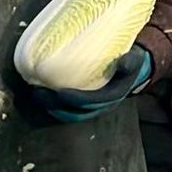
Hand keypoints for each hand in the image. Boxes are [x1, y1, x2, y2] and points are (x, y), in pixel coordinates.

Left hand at [25, 47, 149, 121]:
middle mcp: (101, 104)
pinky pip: (67, 106)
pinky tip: (41, 91)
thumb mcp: (134, 59)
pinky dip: (53, 102)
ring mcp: (91, 104)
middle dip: (56, 105)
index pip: (92, 102)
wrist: (131, 67)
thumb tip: (123, 60)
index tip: (60, 93)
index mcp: (113, 96)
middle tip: (38, 92)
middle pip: (76, 111)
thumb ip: (131, 62)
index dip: (76, 99)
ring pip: (69, 111)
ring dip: (51, 106)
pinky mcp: (83, 100)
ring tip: (36, 93)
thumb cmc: (131, 61)